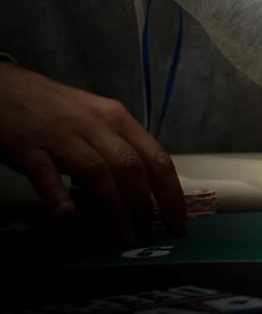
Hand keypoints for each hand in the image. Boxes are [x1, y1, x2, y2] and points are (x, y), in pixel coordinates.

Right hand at [0, 62, 185, 243]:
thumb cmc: (56, 108)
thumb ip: (117, 148)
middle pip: (131, 166)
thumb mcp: (96, 121)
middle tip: (151, 237)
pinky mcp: (28, 147)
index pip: (156, 157)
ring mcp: (62, 136)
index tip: (178, 223)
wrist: (8, 88)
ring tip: (124, 238)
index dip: (171, 192)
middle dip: (145, 206)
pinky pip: (45, 172)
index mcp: (118, 119)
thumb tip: (140, 188)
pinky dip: (57, 194)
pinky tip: (67, 216)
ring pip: (97, 172)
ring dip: (114, 208)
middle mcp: (96, 126)